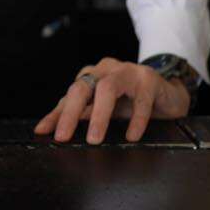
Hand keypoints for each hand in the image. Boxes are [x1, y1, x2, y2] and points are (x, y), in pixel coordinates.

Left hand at [34, 57, 189, 143]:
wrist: (166, 93)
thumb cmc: (130, 99)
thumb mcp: (102, 108)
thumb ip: (77, 115)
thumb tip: (45, 130)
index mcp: (92, 76)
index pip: (70, 95)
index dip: (56, 114)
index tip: (44, 133)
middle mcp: (106, 70)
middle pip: (83, 86)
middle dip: (71, 113)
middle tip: (63, 137)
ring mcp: (128, 72)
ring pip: (108, 88)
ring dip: (99, 115)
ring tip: (94, 139)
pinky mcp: (148, 79)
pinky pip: (140, 99)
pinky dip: (135, 119)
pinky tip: (132, 135)